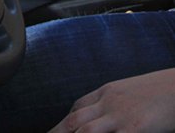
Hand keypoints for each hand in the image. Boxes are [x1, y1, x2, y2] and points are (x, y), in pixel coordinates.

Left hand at [49, 68, 174, 132]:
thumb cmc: (162, 90)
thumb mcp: (131, 92)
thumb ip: (115, 102)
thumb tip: (104, 116)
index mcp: (108, 92)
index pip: (77, 107)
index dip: (64, 122)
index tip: (57, 131)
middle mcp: (109, 102)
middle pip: (74, 119)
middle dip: (59, 132)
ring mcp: (121, 115)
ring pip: (86, 130)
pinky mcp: (136, 127)